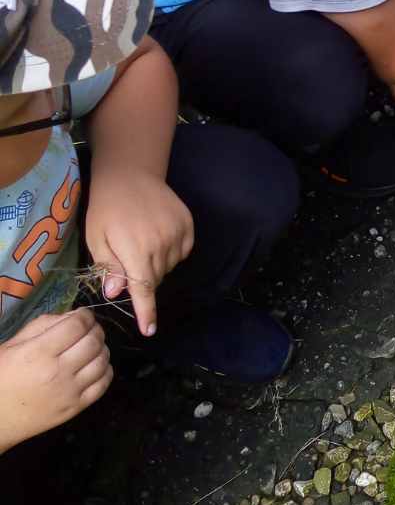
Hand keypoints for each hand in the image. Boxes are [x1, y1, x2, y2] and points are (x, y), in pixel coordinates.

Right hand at [0, 310, 111, 453]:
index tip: (83, 315)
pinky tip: (95, 365)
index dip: (85, 315)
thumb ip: (43, 325)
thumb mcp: (13, 345)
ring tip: (92, 346)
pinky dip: (105, 370)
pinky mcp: (76, 408)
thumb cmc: (1, 377)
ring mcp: (69, 392)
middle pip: (93, 341)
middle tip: (89, 329)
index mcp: (39, 353)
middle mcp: (58, 372)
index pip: (76, 326)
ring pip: (102, 361)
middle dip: (95, 329)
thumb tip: (74, 315)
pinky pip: (103, 384)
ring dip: (102, 348)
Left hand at [86, 169, 194, 336]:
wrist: (130, 173)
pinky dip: (171, 251)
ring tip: (142, 241)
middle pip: (155, 278)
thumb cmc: (106, 207)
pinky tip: (158, 235)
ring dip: (156, 264)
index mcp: (135, 250)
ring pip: (169, 266)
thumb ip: (109, 266)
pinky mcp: (188, 225)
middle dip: (142, 278)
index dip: (146, 312)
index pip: (143, 290)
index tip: (150, 330)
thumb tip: (115, 293)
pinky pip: (182, 251)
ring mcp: (178, 233)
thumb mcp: (96, 237)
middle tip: (127, 257)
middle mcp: (161, 244)